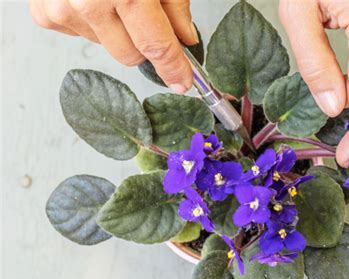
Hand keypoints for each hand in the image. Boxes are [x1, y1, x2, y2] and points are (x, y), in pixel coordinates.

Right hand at [29, 0, 196, 92]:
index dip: (173, 68)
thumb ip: (175, 5)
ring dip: (115, 29)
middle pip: (130, 56)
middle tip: (142, 12)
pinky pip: (81, 35)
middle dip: (143, 42)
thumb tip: (185, 39)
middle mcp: (88, 4)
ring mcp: (63, 11)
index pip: (156, 46)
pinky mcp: (45, 14)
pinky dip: (92, 22)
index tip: (183, 82)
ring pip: (106, 46)